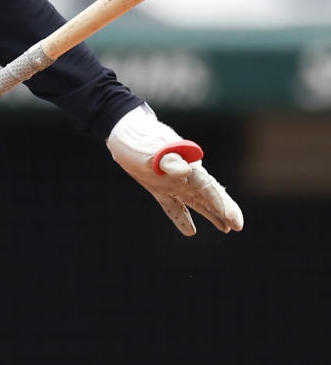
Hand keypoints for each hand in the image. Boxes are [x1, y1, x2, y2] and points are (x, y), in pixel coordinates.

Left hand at [106, 105, 243, 236]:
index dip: (221, 204)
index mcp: (188, 166)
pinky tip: (191, 232)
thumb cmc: (141, 140)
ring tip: (227, 229)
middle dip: (225, 210)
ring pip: (197, 202)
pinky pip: (173, 206)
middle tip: (239, 226)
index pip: (208, 188)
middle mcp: (185, 175)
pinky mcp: (159, 188)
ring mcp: (173, 182)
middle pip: (209, 195)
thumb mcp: (153, 150)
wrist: (124, 133)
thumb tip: (187, 171)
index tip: (233, 219)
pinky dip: (181, 218)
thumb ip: (169, 161)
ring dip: (211, 214)